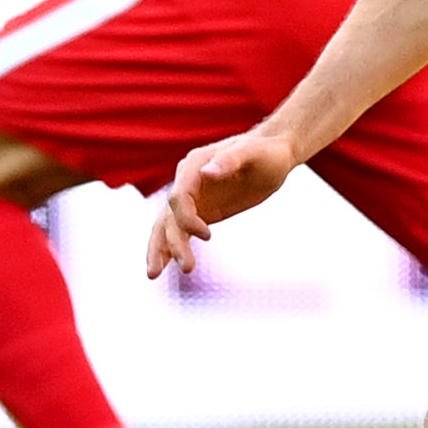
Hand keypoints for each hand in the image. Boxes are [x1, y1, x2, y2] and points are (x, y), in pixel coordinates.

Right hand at [144, 128, 300, 278]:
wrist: (274, 155)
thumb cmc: (266, 152)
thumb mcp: (252, 153)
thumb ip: (229, 161)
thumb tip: (206, 173)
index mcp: (194, 165)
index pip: (179, 197)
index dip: (187, 219)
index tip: (208, 236)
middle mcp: (186, 182)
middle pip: (170, 216)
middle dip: (172, 243)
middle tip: (187, 268)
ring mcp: (192, 198)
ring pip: (167, 226)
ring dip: (161, 249)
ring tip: (153, 275)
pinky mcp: (201, 211)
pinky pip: (180, 231)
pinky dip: (170, 248)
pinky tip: (162, 268)